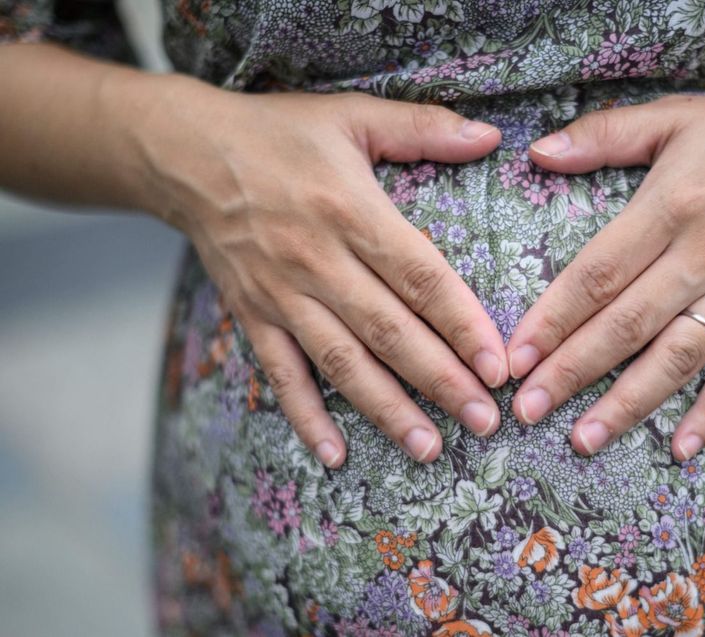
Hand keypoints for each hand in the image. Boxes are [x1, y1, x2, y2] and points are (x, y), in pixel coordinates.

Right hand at [139, 80, 509, 467]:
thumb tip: (490, 136)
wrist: (186, 153)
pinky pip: (280, 374)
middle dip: (442, 382)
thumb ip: (424, 126)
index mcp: (350, 211)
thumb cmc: (278, 133)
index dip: (462, 324)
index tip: (498, 366)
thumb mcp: (353, 114)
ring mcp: (281, 295)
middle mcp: (317, 261)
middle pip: (390, 332)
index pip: (420, 277)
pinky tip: (334, 455)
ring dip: (388, 410)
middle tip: (485, 421)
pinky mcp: (252, 315)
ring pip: (342, 363)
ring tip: (430, 449)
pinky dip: (306, 416)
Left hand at [505, 86, 704, 460]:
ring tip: (584, 441)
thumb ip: (603, 134)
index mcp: (671, 206)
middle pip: (628, 325)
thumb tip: (536, 152)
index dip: (553, 318)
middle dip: (572, 372)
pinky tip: (680, 449)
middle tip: (527, 410)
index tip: (514, 356)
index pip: (599, 274)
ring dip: (629, 404)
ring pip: (677, 358)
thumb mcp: (672, 117)